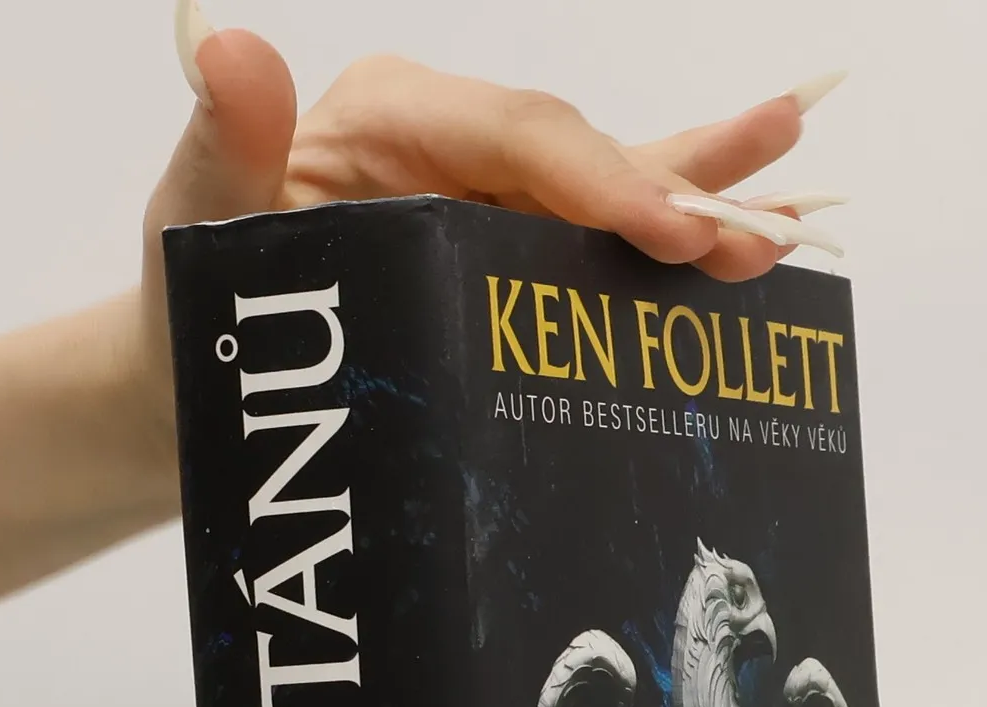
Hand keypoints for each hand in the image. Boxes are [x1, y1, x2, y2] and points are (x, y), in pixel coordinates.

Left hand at [135, 23, 842, 426]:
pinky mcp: (513, 242)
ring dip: (702, 206)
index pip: (518, 133)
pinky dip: (682, 219)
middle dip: (669, 204)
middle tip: (747, 248)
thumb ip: (221, 146)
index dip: (602, 176)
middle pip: (583, 160)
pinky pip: (610, 229)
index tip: (669, 229)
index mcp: (391, 117)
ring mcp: (491, 194)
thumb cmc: (200, 305)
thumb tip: (235, 51)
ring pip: (614, 190)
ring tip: (790, 217)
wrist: (205, 375)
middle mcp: (455, 142)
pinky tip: (767, 204)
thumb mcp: (196, 222)